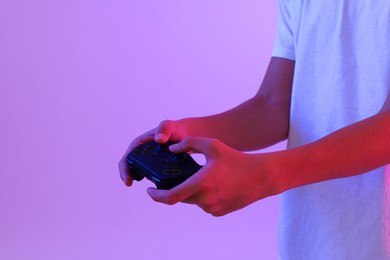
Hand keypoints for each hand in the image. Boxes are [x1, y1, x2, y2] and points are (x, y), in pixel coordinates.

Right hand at [118, 120, 188, 185]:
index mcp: (139, 144)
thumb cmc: (175, 128)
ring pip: (139, 172)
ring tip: (145, 186)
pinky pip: (150, 175)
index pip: (127, 158)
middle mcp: (141, 153)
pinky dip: (150, 180)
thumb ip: (164, 129)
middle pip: (130, 167)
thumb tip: (158, 139)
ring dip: (139, 179)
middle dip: (129, 176)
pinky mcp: (157, 166)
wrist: (185, 134)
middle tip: (132, 184)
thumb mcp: (168, 126)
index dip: (124, 170)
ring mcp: (148, 160)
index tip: (128, 181)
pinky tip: (157, 187)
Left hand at [146, 137, 280, 215]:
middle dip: (176, 188)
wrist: (260, 177)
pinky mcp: (219, 212)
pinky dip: (203, 195)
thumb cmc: (236, 159)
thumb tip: (172, 148)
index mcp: (200, 184)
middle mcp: (205, 200)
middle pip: (181, 197)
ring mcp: (212, 208)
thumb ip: (189, 143)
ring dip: (191, 190)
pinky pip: (204, 204)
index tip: (150, 190)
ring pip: (193, 200)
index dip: (156, 196)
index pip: (171, 196)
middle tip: (175, 177)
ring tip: (202, 176)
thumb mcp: (212, 145)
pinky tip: (214, 184)